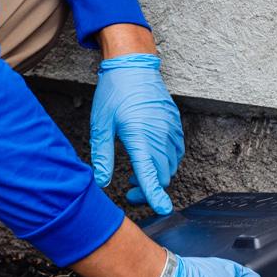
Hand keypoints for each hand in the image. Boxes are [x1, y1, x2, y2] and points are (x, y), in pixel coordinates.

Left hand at [88, 52, 184, 213]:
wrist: (133, 65)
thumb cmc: (115, 92)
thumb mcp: (102, 125)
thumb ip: (102, 156)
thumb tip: (100, 182)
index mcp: (140, 137)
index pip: (150, 175)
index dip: (155, 196)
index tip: (161, 211)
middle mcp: (160, 135)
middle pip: (162, 175)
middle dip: (148, 189)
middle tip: (129, 192)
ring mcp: (171, 128)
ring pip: (170, 165)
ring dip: (157, 176)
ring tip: (136, 175)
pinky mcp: (175, 123)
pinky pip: (176, 151)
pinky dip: (165, 162)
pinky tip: (150, 159)